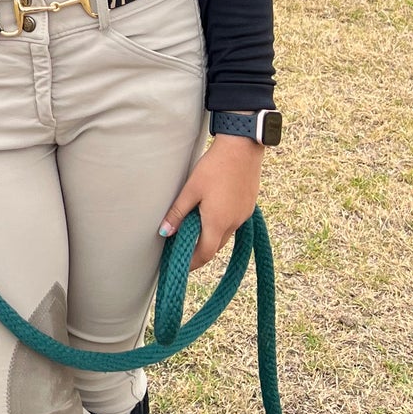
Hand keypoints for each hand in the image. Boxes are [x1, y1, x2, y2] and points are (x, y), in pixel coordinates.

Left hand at [158, 132, 264, 269]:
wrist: (243, 147)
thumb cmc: (215, 166)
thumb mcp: (191, 189)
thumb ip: (177, 213)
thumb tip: (164, 233)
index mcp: (218, 222)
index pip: (205, 254)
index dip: (193, 263)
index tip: (182, 266)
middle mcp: (234, 223)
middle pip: (215, 246)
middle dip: (200, 250)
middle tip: (183, 248)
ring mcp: (243, 215)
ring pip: (225, 235)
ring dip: (211, 237)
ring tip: (194, 229)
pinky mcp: (248, 206)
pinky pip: (234, 223)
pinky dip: (221, 225)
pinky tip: (211, 213)